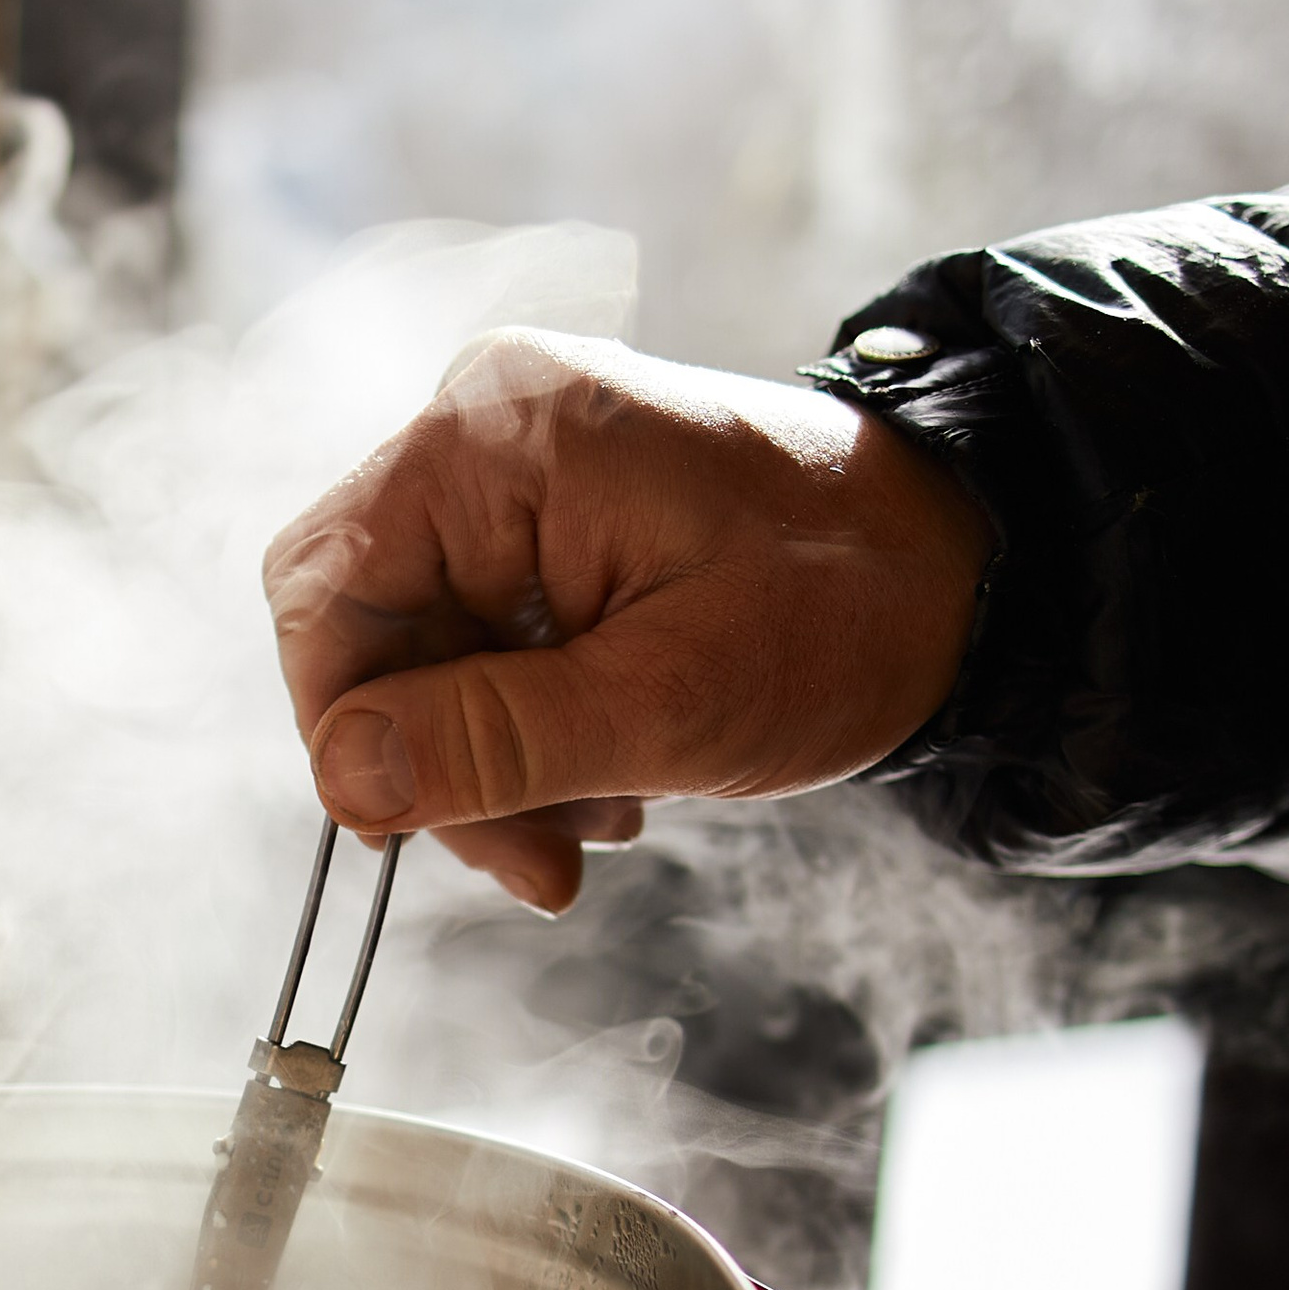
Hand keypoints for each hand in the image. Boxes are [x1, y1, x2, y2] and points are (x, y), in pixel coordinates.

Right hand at [262, 333, 992, 911]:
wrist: (963, 570)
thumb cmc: (843, 609)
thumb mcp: (667, 705)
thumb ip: (494, 741)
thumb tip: (344, 779)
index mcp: (498, 435)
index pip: (325, 588)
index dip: (343, 727)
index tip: (406, 833)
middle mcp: (485, 429)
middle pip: (364, 625)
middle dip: (433, 760)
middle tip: (533, 860)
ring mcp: (514, 473)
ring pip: (417, 654)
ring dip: (489, 765)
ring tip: (601, 819)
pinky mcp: (545, 522)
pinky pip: (476, 643)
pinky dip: (525, 731)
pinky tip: (608, 775)